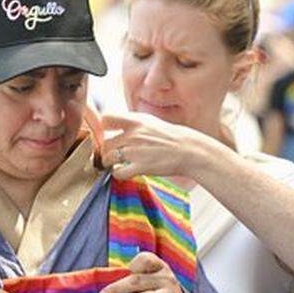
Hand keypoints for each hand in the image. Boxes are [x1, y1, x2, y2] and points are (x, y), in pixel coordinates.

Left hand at [97, 111, 214, 178]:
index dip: (104, 128)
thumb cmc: (171, 138)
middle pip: (106, 143)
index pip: (107, 118)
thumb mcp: (151, 122)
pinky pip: (118, 173)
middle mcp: (134, 134)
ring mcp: (136, 151)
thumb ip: (132, 123)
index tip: (109, 135)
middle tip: (112, 156)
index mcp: (136, 121)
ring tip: (117, 165)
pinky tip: (125, 172)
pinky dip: (118, 174)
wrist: (189, 151)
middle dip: (107, 151)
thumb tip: (115, 123)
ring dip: (110, 164)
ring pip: (108, 158)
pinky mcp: (141, 167)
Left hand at [99, 252, 187, 292]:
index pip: (146, 259)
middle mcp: (167, 279)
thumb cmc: (153, 292)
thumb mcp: (147, 280)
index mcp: (159, 266)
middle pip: (138, 281)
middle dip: (118, 288)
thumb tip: (100, 280)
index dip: (133, 265)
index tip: (122, 273)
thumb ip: (130, 277)